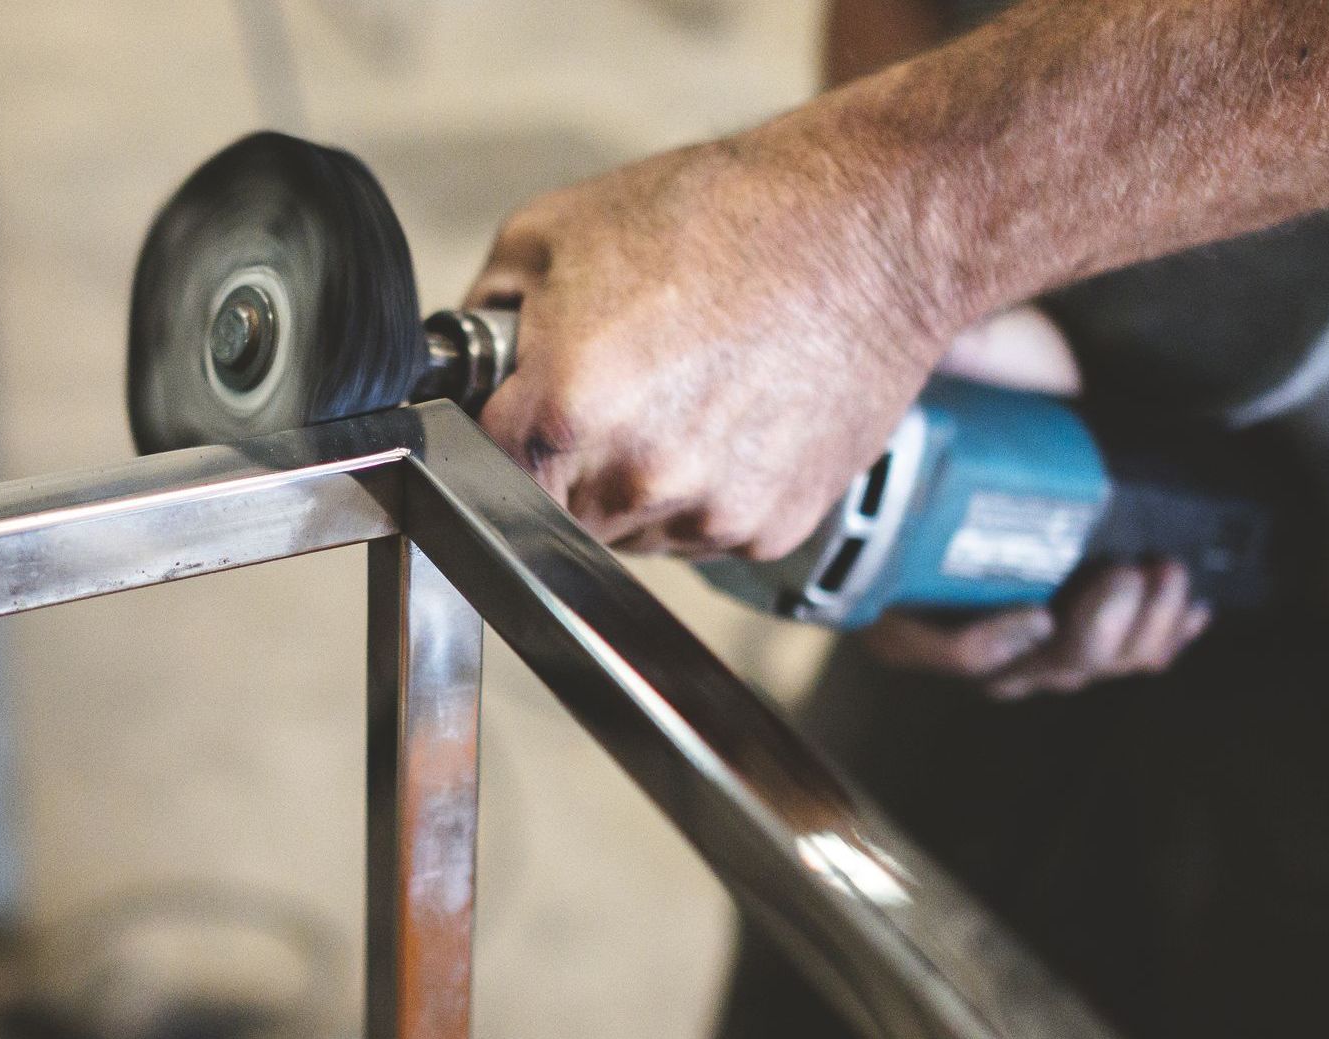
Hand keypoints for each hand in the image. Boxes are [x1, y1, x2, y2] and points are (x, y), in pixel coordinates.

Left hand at [466, 138, 951, 559]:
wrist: (869, 230)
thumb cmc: (717, 216)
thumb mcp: (552, 232)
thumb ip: (483, 316)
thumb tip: (459, 372)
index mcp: (567, 412)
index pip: (479, 468)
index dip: (497, 431)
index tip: (520, 406)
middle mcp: (636, 479)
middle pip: (554, 513)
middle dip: (562, 461)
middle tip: (613, 385)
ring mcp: (708, 513)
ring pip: (629, 532)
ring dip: (633, 482)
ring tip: (681, 392)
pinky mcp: (770, 529)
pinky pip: (702, 531)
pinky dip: (705, 488)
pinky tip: (731, 415)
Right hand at [861, 305, 1209, 693]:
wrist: (977, 412)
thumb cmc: (941, 414)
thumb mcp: (926, 396)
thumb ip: (938, 376)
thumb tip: (963, 350)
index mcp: (901, 593)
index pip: (941, 654)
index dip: (989, 648)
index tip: (1038, 612)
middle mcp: (960, 625)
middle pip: (1032, 670)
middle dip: (1092, 634)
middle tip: (1123, 572)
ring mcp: (1019, 631)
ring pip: (1085, 665)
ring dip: (1137, 632)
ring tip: (1164, 572)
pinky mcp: (1070, 618)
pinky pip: (1120, 654)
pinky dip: (1160, 636)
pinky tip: (1190, 605)